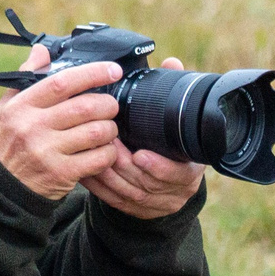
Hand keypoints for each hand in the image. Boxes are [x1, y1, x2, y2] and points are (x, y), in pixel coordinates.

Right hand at [0, 47, 123, 199]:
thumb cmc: (5, 144)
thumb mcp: (5, 108)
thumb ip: (26, 78)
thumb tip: (41, 51)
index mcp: (21, 106)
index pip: (62, 82)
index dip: (92, 73)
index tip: (112, 70)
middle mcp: (33, 127)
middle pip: (86, 107)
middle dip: (107, 104)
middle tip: (110, 106)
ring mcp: (47, 152)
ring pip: (97, 132)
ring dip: (110, 129)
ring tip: (107, 129)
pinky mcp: (61, 174)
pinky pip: (99, 159)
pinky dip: (109, 153)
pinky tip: (104, 151)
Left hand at [84, 59, 206, 218]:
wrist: (169, 186)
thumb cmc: (173, 149)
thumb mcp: (179, 127)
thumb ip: (174, 96)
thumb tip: (173, 64)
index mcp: (189, 171)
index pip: (179, 175)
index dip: (160, 167)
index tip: (141, 154)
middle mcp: (175, 193)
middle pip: (147, 184)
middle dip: (124, 164)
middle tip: (107, 145)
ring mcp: (154, 205)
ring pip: (127, 193)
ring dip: (108, 174)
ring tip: (93, 153)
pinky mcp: (134, 211)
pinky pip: (113, 201)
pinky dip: (98, 186)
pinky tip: (85, 170)